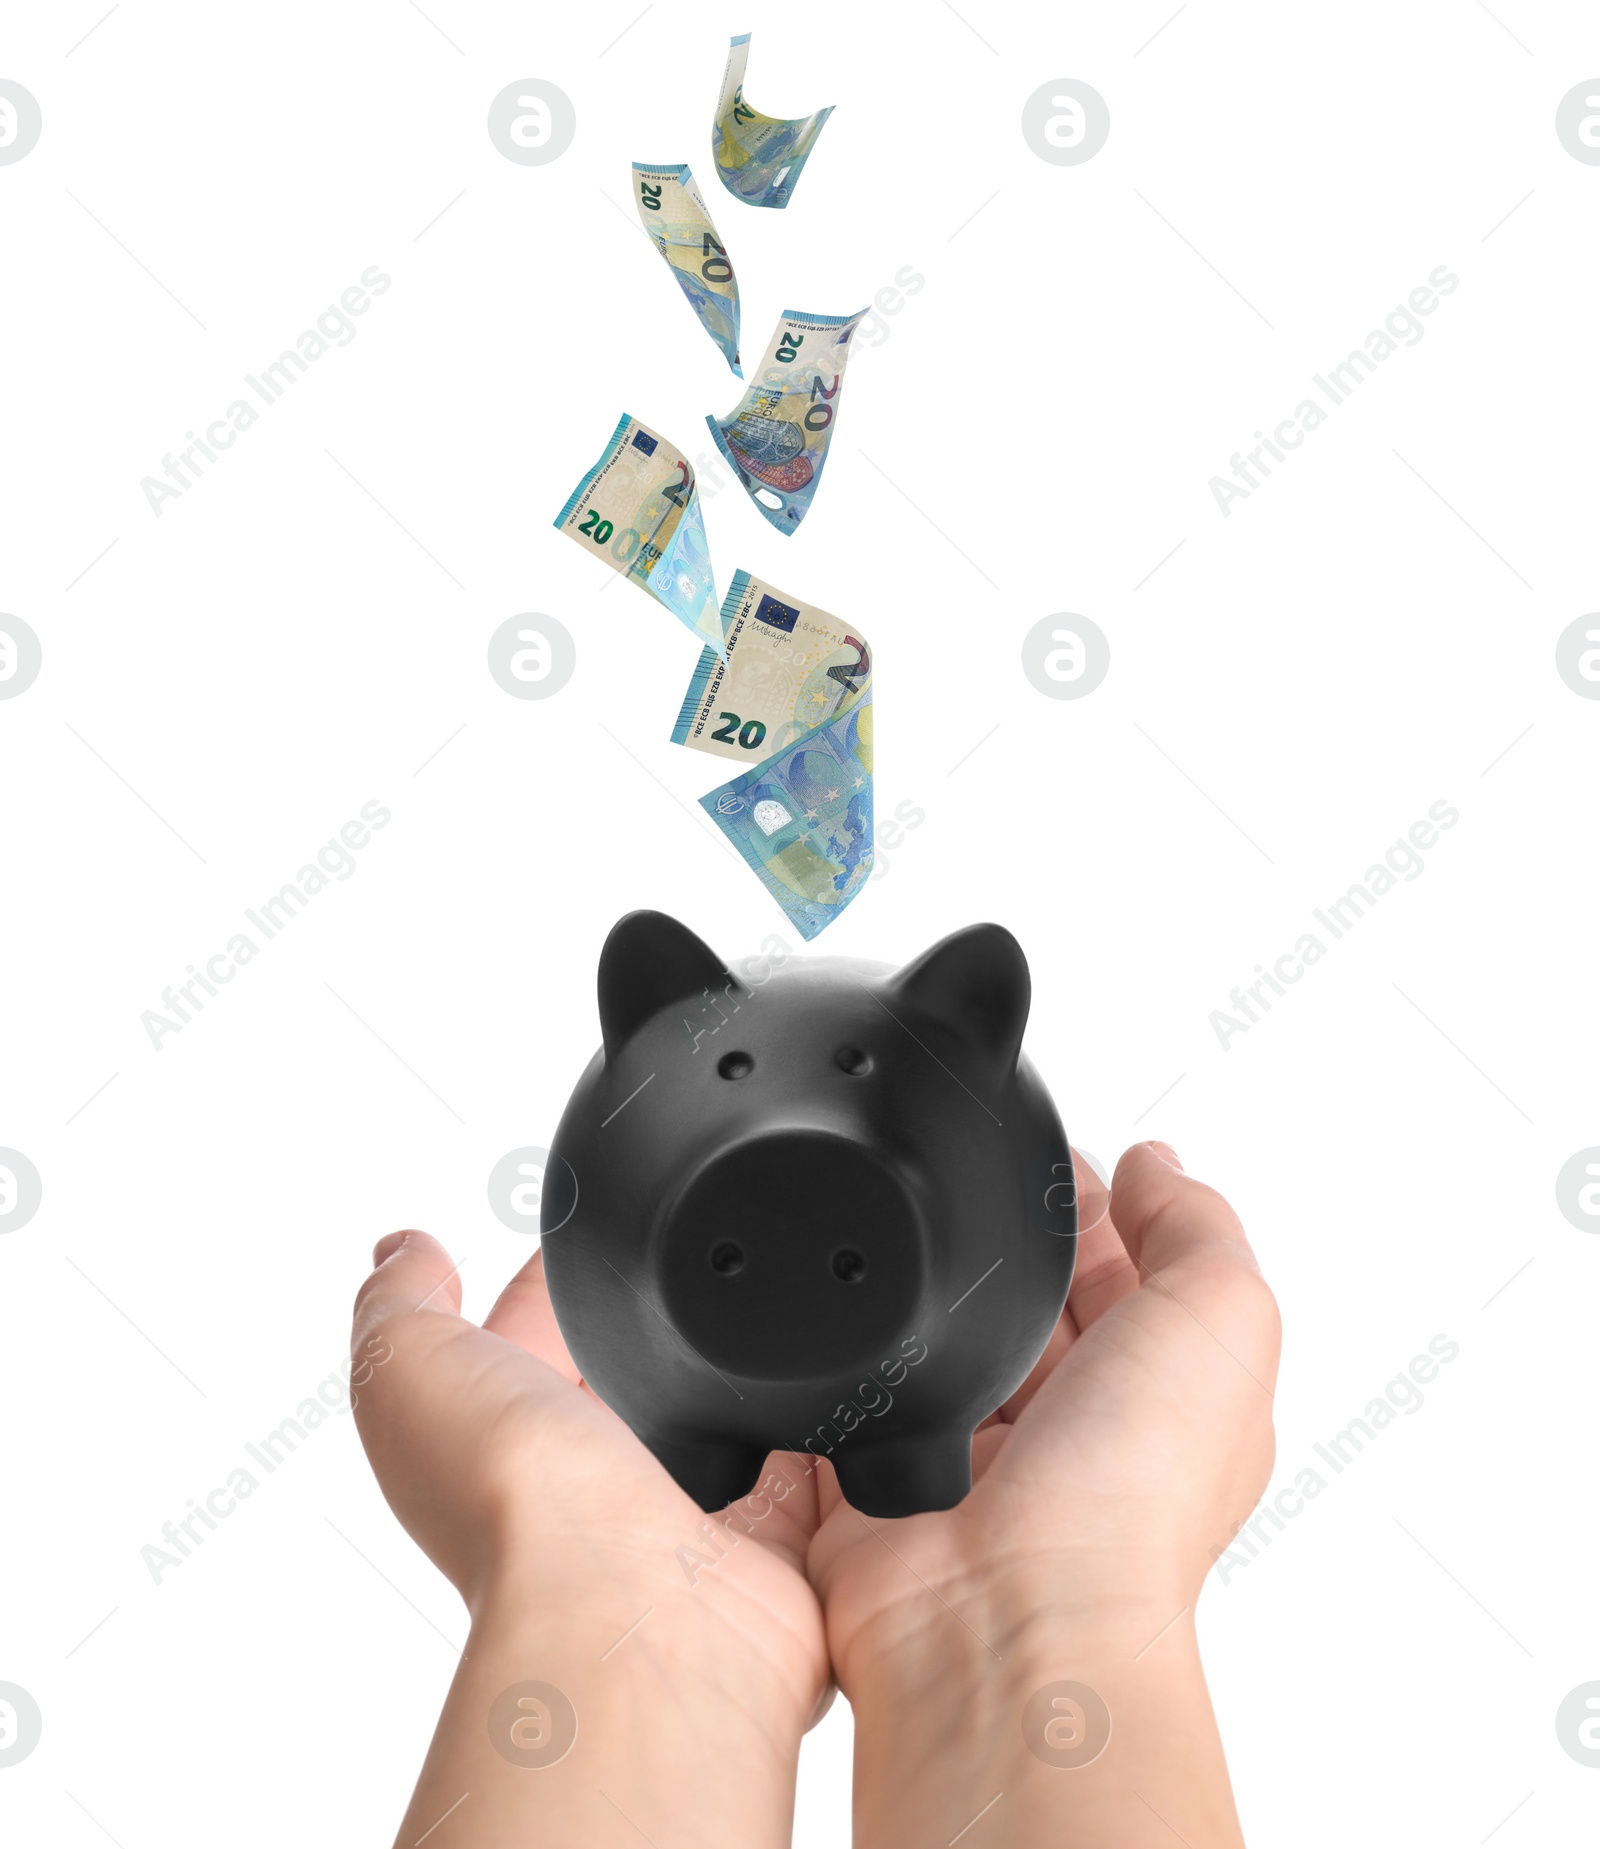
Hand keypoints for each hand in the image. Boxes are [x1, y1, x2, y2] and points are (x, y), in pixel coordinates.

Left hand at [350, 1231, 830, 1846]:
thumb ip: (400, 1300)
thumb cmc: (515, 1502)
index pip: (527, 1332)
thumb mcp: (409, 1368)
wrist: (634, 1605)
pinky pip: (804, 1467)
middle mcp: (587, 1485)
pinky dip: (816, 1432)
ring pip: (713, 1420)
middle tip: (691, 1258)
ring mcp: (679, 1518)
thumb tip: (402, 1250)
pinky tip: (823, 1386)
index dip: (552, 1277)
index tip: (586, 1222)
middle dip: (654, 1323)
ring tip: (766, 1312)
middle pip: (627, 1377)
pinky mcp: (766, 1543)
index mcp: (500, 1437)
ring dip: (737, 1375)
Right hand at [806, 1141, 1280, 1845]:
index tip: (1063, 1155)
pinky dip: (867, 1350)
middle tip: (986, 1189)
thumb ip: (1198, 1225)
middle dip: (1016, 1240)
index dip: (1096, 1204)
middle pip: (1036, 1297)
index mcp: (1167, 1393)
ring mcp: (979, 1454)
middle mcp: (1076, 1429)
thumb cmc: (1130, 1500)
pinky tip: (872, 1323)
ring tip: (929, 1259)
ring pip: (952, 1334)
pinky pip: (869, 1382)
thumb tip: (1154, 1168)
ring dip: (940, 1296)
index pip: (1128, 1269)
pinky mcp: (891, 1473)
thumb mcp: (1224, 1319)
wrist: (1006, 1616)